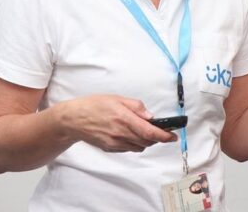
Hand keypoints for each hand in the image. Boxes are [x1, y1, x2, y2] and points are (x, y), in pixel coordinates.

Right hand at [59, 95, 177, 152]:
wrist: (74, 119)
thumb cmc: (93, 105)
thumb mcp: (116, 98)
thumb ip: (136, 106)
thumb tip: (150, 116)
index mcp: (124, 118)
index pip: (149, 131)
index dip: (164, 135)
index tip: (173, 136)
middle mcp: (120, 133)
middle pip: (147, 141)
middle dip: (157, 137)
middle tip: (160, 130)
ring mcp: (115, 143)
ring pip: (139, 147)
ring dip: (146, 141)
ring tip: (142, 130)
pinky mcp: (110, 148)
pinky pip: (129, 149)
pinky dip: (134, 143)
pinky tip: (129, 134)